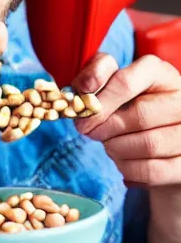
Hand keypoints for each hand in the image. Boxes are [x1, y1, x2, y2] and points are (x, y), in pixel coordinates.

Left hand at [72, 53, 180, 188]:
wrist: (154, 136)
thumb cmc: (127, 104)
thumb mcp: (110, 82)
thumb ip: (94, 75)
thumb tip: (84, 88)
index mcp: (158, 72)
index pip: (127, 81)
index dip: (100, 101)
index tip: (83, 114)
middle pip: (140, 115)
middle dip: (106, 128)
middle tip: (90, 132)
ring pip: (149, 144)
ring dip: (117, 149)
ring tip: (109, 145)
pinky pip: (154, 170)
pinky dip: (129, 169)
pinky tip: (122, 162)